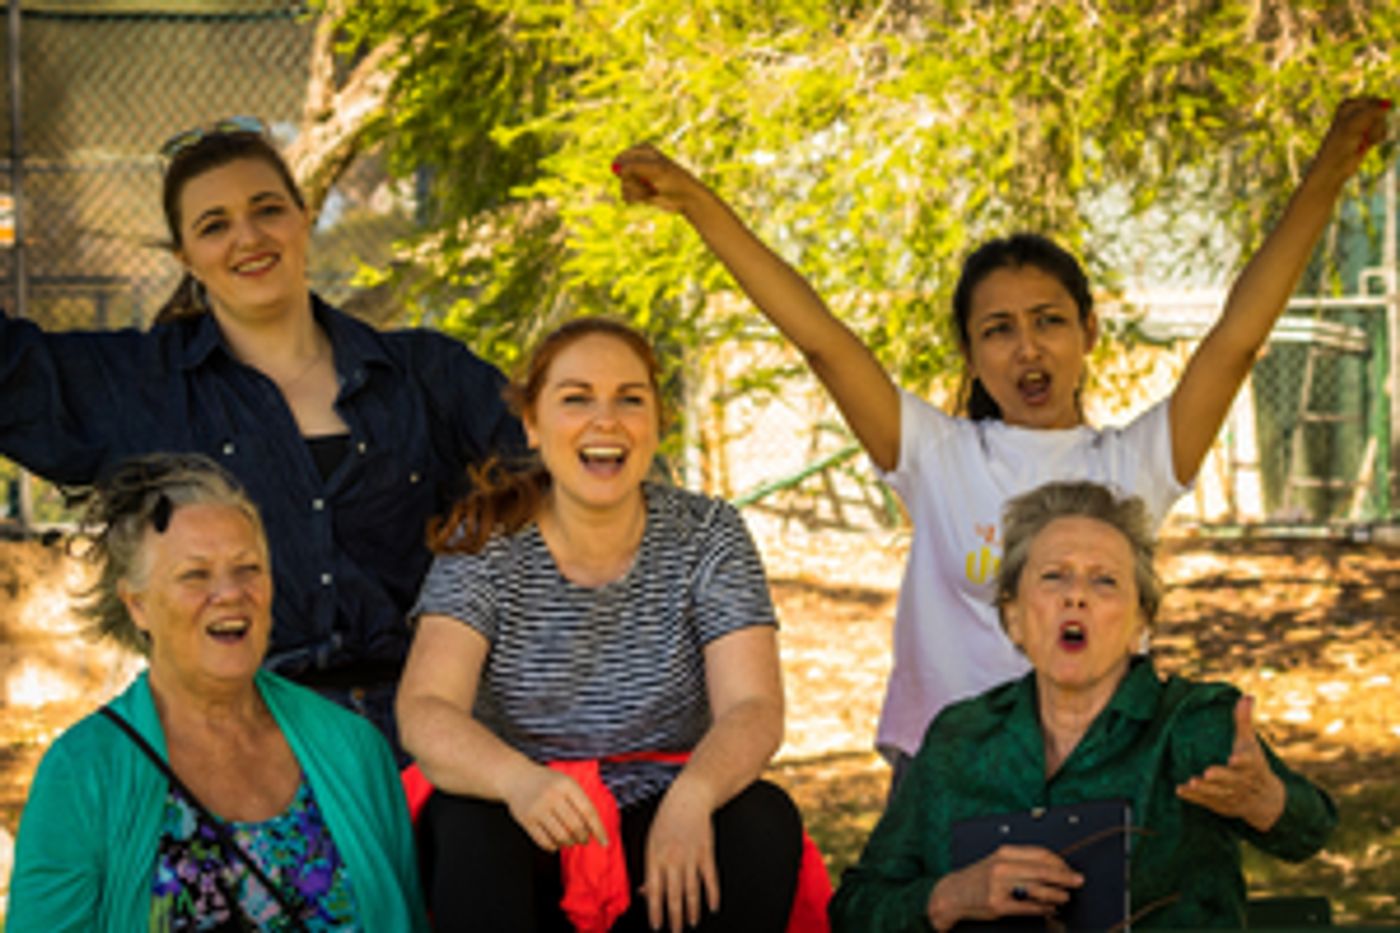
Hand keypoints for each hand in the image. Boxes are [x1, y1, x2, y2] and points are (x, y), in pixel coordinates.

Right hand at [503, 764, 608, 851]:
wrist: (516, 777)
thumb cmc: (546, 782)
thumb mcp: (566, 782)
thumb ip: (580, 801)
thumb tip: (594, 829)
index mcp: (567, 785)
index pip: (588, 811)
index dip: (598, 829)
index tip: (604, 841)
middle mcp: (553, 796)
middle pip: (575, 826)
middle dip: (583, 838)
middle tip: (583, 839)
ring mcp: (538, 809)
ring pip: (561, 836)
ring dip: (569, 843)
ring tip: (570, 841)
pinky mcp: (526, 820)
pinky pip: (544, 841)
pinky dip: (553, 846)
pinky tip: (556, 843)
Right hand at [612, 144, 709, 214]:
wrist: (685, 197)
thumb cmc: (673, 180)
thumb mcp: (655, 170)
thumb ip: (634, 167)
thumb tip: (616, 169)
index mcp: (641, 150)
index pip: (622, 158)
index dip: (628, 169)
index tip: (642, 174)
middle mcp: (637, 162)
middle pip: (620, 172)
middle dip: (634, 181)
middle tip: (650, 182)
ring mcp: (636, 177)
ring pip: (623, 185)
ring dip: (637, 191)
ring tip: (653, 190)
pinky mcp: (636, 191)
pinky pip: (625, 195)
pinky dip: (636, 198)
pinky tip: (649, 197)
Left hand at [643, 780, 718, 932]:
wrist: (688, 798)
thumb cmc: (666, 819)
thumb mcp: (650, 842)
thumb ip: (650, 870)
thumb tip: (645, 893)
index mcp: (654, 857)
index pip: (654, 891)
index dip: (655, 911)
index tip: (657, 926)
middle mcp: (672, 859)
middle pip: (674, 895)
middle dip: (674, 918)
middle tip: (676, 932)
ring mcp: (691, 857)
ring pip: (692, 890)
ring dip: (692, 910)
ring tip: (691, 923)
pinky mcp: (706, 853)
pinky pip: (710, 878)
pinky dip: (712, 894)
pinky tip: (712, 907)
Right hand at [925, 845, 1082, 931]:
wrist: (953, 894)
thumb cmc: (979, 878)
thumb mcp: (998, 862)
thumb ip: (1022, 862)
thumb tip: (1054, 868)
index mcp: (1005, 853)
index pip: (1041, 854)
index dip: (1060, 863)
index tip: (1070, 869)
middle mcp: (1003, 867)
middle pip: (1043, 871)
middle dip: (1065, 877)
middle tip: (1077, 881)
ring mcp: (1000, 887)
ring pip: (1039, 890)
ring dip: (1057, 895)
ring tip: (1064, 897)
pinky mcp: (998, 906)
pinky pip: (1029, 908)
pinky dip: (1044, 908)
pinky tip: (1050, 908)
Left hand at [1177, 694, 1285, 831]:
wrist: (1267, 800)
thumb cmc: (1254, 765)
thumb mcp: (1250, 743)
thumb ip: (1244, 721)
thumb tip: (1246, 696)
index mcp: (1251, 765)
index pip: (1248, 762)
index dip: (1241, 760)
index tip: (1234, 758)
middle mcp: (1242, 782)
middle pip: (1231, 780)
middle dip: (1220, 776)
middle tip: (1208, 772)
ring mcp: (1232, 796)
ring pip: (1218, 793)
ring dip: (1204, 789)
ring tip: (1192, 782)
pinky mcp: (1222, 805)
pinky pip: (1207, 802)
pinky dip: (1195, 798)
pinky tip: (1181, 790)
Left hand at [1310, 96, 1392, 182]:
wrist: (1335, 166)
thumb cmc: (1340, 144)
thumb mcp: (1353, 124)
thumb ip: (1372, 111)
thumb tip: (1388, 104)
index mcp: (1348, 105)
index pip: (1371, 101)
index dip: (1368, 114)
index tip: (1355, 125)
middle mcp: (1356, 112)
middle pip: (1379, 110)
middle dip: (1373, 122)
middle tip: (1359, 133)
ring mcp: (1363, 124)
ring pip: (1382, 121)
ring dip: (1375, 132)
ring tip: (1362, 140)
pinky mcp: (1369, 135)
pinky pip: (1383, 131)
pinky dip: (1378, 137)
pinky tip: (1368, 144)